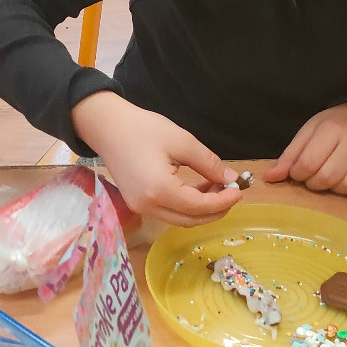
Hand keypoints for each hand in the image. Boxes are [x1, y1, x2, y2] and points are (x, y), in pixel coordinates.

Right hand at [70, 91, 242, 226]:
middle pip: (191, 220)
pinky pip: (169, 212)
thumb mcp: (182, 141)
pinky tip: (199, 187)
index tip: (239, 190)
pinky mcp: (138, 204)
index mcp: (159, 190)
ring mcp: (141, 208)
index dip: (223, 201)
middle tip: (232, 192)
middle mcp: (149, 206)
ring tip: (218, 186)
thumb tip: (230, 179)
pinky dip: (187, 205)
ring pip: (180, 219)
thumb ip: (209, 163)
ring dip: (202, 208)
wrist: (107, 127)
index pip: (199, 206)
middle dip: (216, 209)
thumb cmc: (143, 129)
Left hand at [267, 103, 346, 195]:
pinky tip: (342, 178)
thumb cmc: (331, 126)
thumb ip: (289, 156)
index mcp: (332, 129)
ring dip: (330, 188)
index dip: (297, 173)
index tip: (297, 170)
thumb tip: (269, 178)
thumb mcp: (307, 133)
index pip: (308, 163)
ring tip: (327, 175)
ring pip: (345, 187)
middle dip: (312, 182)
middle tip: (311, 175)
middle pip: (327, 177)